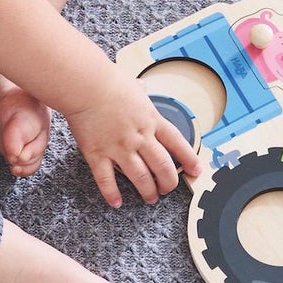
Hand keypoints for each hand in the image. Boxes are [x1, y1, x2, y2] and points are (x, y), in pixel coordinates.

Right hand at [66, 66, 202, 206]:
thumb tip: (140, 88)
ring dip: (148, 191)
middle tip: (167, 189)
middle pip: (163, 167)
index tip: (195, 170)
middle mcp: (139, 137)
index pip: (177, 143)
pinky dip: (112, 194)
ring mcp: (119, 148)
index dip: (189, 159)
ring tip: (150, 198)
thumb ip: (139, 92)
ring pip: (141, 178)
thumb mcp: (133, 85)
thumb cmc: (108, 81)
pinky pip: (107, 180)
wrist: (86, 85)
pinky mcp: (98, 154)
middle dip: (169, 182)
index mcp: (151, 120)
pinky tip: (117, 202)